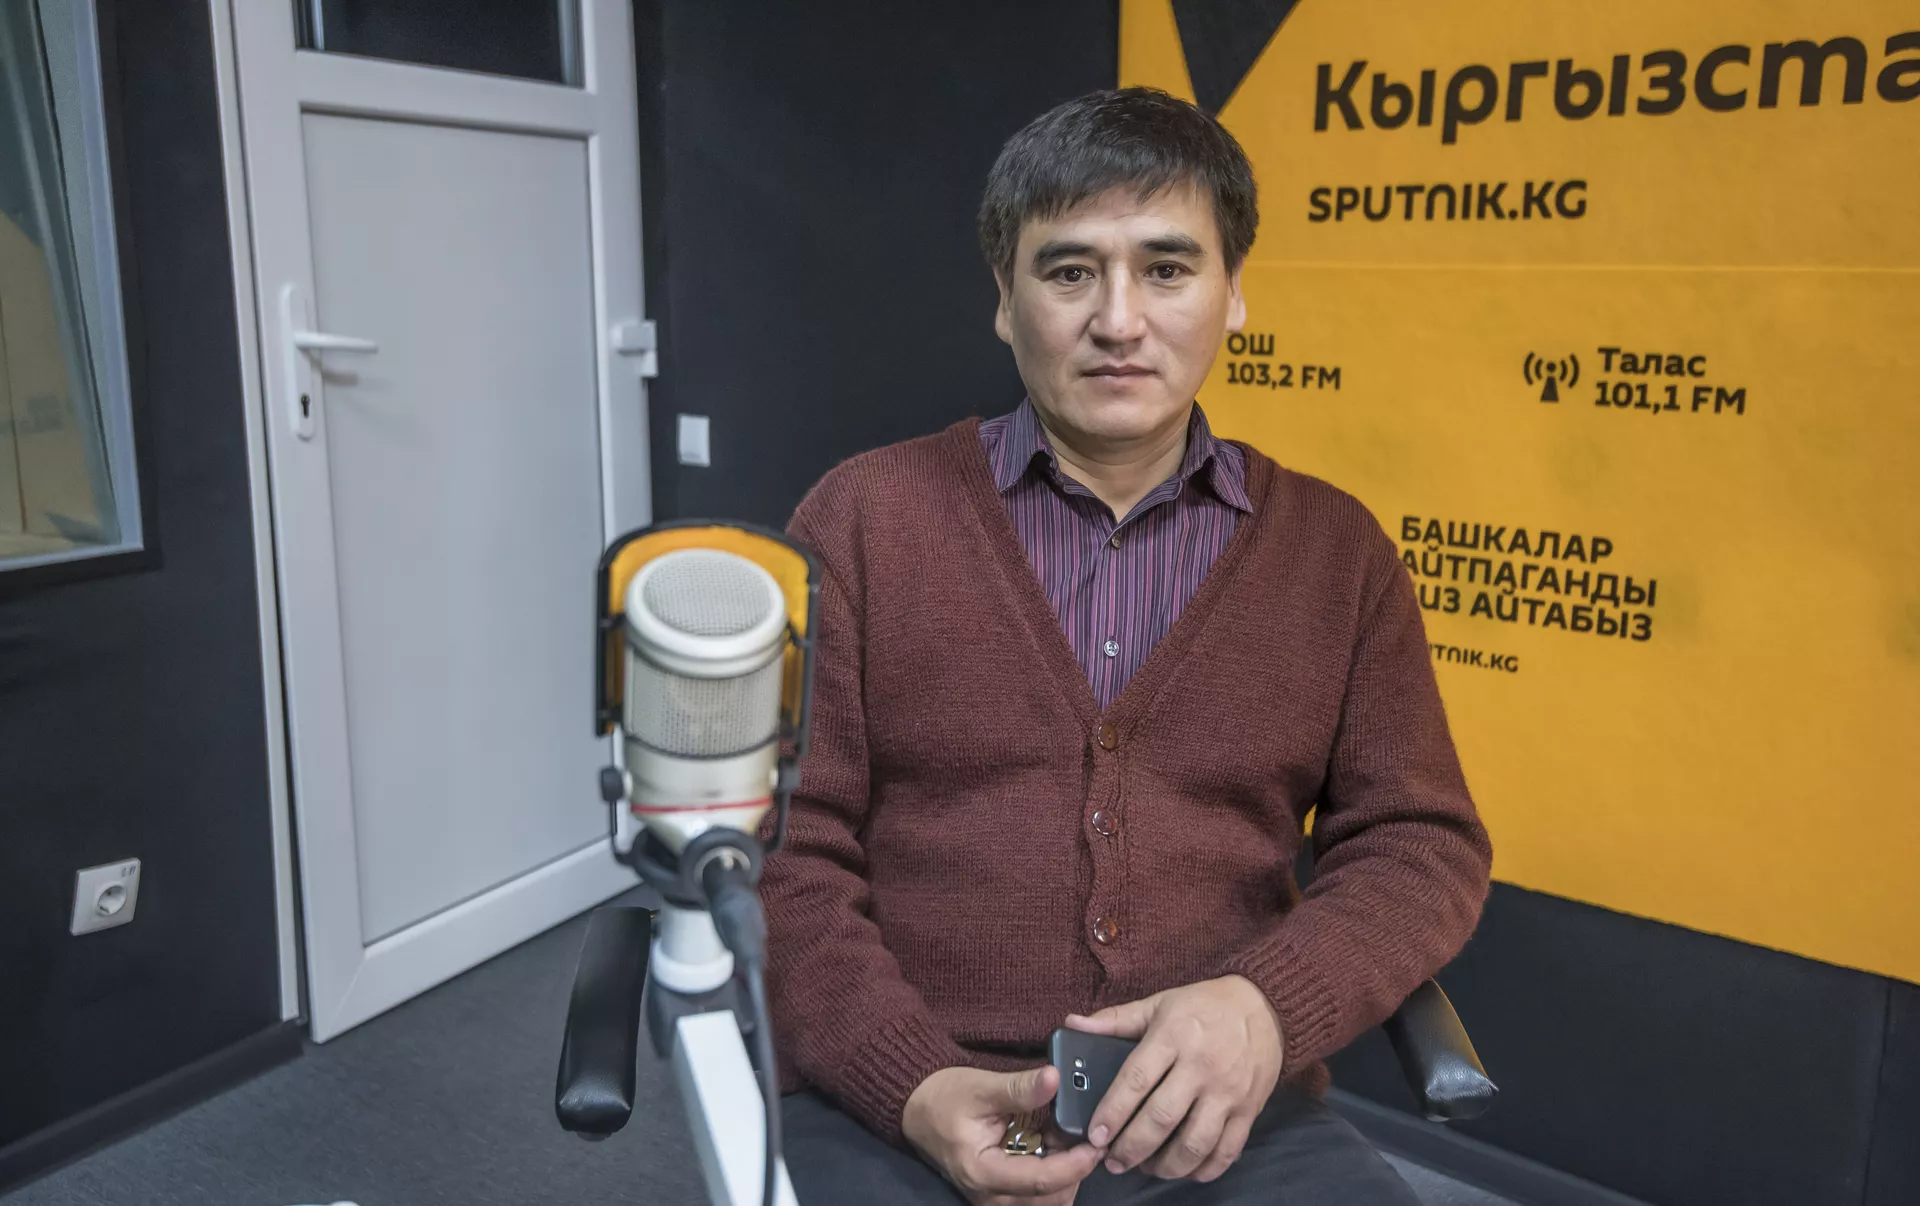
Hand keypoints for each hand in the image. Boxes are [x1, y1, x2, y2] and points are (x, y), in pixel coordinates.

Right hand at [902, 1065, 1104, 1204]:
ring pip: (1048, 1202)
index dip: (1074, 1165)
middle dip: (1074, 1171)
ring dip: (1067, 1176)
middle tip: (1086, 1137)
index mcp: (983, 1174)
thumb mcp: (981, 1087)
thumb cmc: (945, 1097)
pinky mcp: (1001, 1193)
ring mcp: (996, 1199)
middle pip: (1050, 1199)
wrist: (918, 1108)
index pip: (1040, 1181)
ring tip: (1069, 1141)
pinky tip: (1056, 1149)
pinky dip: (1055, 1178)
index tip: (1096, 1144)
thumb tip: (1055, 1077)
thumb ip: (1020, 1088)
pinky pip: (1038, 1197)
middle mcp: (990, 1196)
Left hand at [1066, 975, 1283, 1182]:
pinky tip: (1184, 1169)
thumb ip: (1116, 1019)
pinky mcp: (1250, 1110)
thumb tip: (1072, 1024)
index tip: (1095, 1135)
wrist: (1266, 1008)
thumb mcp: (1159, 1003)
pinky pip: (1226, 1151)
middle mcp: (1202, 1067)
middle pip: (1162, 1119)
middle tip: (1113, 1160)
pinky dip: (1203, 1170)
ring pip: (1194, 1143)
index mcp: (1174, 1036)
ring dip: (1165, 1165)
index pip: (1136, 1080)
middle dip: (1132, 1148)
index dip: (1112, 1112)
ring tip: (1145, 1167)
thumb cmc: (1205, 1006)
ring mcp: (1228, 1092)